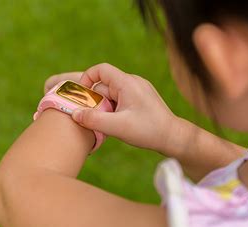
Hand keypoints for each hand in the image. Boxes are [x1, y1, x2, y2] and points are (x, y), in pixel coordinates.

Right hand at [44, 63, 178, 153]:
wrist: (173, 137)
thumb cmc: (148, 130)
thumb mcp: (117, 127)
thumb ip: (93, 120)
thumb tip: (74, 114)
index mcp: (127, 83)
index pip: (101, 69)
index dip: (86, 79)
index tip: (81, 96)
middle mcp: (133, 82)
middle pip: (104, 85)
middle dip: (96, 101)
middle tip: (94, 118)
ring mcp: (138, 89)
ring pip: (112, 94)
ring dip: (105, 107)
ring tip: (109, 124)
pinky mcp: (141, 98)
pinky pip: (121, 99)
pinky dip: (114, 109)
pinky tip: (117, 124)